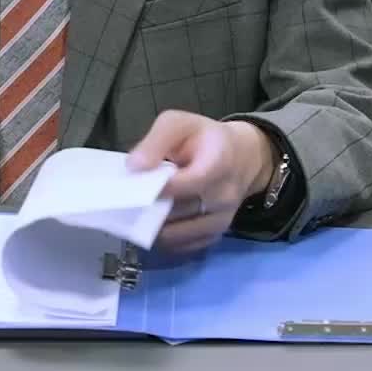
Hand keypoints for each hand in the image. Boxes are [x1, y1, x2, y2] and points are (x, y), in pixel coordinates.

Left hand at [128, 113, 276, 253]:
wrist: (243, 157)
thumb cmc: (204, 138)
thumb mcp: (179, 124)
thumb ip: (156, 141)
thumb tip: (133, 168)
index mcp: (219, 162)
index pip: (187, 184)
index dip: (158, 189)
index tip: (134, 186)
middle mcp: (225, 196)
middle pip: (177, 212)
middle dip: (149, 208)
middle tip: (129, 201)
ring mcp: (222, 219)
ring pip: (176, 234)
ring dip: (153, 227)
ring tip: (141, 211)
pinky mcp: (215, 235)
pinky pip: (183, 246)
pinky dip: (164, 238)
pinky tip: (156, 222)